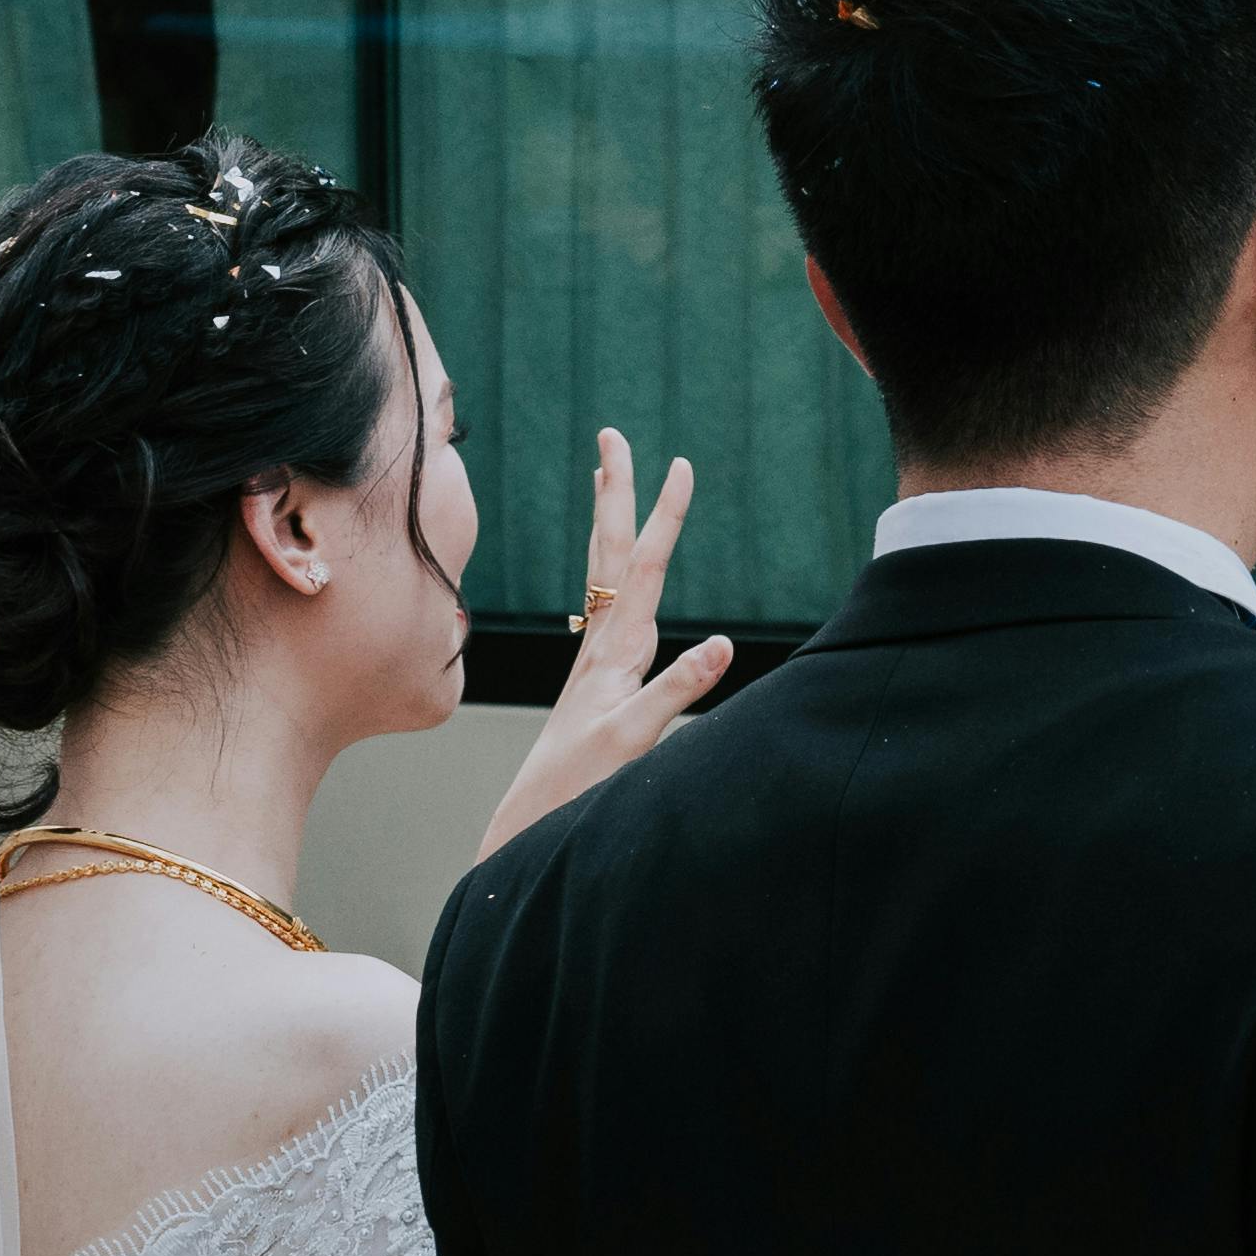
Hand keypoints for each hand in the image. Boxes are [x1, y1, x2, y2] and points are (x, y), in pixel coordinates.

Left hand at [475, 430, 732, 861]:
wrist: (532, 821)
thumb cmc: (580, 786)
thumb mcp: (634, 737)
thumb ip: (678, 689)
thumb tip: (723, 641)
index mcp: (616, 649)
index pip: (643, 564)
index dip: (663, 514)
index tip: (678, 462)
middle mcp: (604, 643)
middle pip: (611, 550)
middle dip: (618, 491)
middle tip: (615, 435)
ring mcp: (597, 658)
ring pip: (605, 572)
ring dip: (609, 521)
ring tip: (607, 478)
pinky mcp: (597, 677)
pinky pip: (606, 604)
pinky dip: (613, 570)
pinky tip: (617, 571)